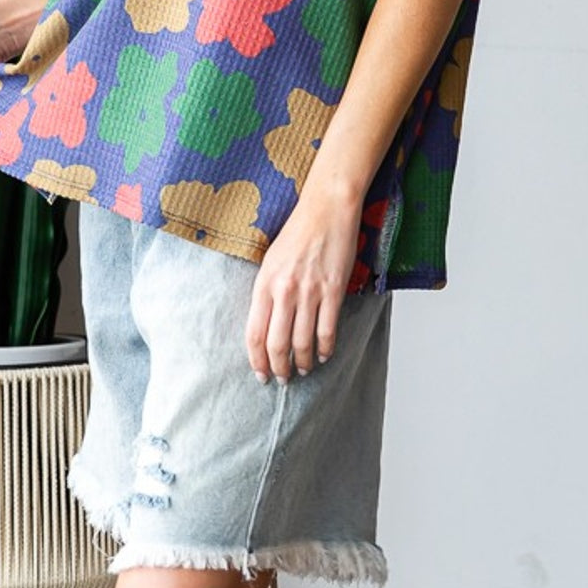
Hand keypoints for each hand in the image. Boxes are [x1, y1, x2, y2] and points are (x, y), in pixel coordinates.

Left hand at [245, 183, 360, 383]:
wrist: (326, 209)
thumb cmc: (298, 232)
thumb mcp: (270, 260)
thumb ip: (266, 291)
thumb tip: (266, 324)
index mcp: (264, 283)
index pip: (254, 334)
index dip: (257, 360)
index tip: (260, 373)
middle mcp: (284, 291)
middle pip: (277, 344)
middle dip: (279, 368)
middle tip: (283, 379)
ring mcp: (309, 291)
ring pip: (302, 342)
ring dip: (302, 363)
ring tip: (303, 369)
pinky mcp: (333, 290)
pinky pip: (327, 330)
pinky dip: (324, 349)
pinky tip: (323, 355)